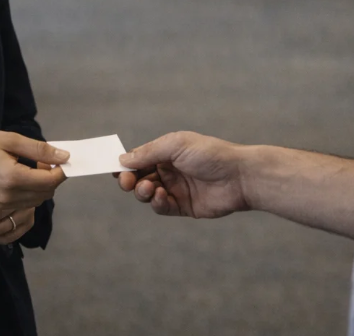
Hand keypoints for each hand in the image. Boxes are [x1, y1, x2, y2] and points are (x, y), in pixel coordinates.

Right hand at [0, 130, 67, 210]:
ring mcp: (3, 205)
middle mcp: (9, 196)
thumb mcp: (10, 139)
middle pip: (46, 194)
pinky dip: (30, 192)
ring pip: (37, 201)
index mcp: (13, 177)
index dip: (60, 170)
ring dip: (42, 186)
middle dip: (52, 178)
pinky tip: (22, 177)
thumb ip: (39, 149)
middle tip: (43, 161)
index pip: (50, 182)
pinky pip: (24, 204)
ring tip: (31, 167)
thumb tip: (64, 155)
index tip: (59, 158)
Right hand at [117, 132, 248, 218]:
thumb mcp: (175, 145)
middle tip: (126, 182)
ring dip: (143, 191)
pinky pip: (162, 207)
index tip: (114, 170)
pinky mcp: (183, 206)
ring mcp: (176, 189)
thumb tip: (123, 159)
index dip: (125, 164)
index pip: (138, 159)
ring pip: (148, 194)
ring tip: (150, 188)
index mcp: (166, 152)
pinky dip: (158, 203)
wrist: (239, 177)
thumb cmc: (209, 154)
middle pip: (139, 177)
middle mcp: (169, 170)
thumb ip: (148, 152)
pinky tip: (162, 196)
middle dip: (129, 180)